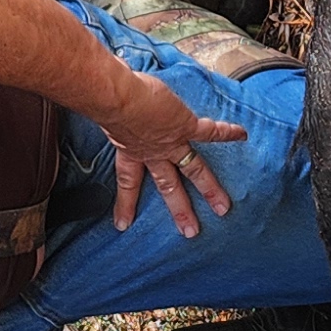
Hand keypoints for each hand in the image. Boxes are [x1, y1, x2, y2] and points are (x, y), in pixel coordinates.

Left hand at [103, 71, 245, 239]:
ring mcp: (171, 141)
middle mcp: (153, 152)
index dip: (126, 204)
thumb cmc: (104, 101)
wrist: (116, 98)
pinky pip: (209, 132)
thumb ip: (102, 114)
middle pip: (168, 186)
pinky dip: (226, 133)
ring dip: (210, 188)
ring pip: (194, 170)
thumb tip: (89, 101)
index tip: (123, 225)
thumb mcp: (101, 114)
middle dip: (180, 209)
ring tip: (223, 207)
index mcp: (131, 150)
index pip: (128, 184)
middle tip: (190, 232)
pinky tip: (241, 135)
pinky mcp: (185, 126)